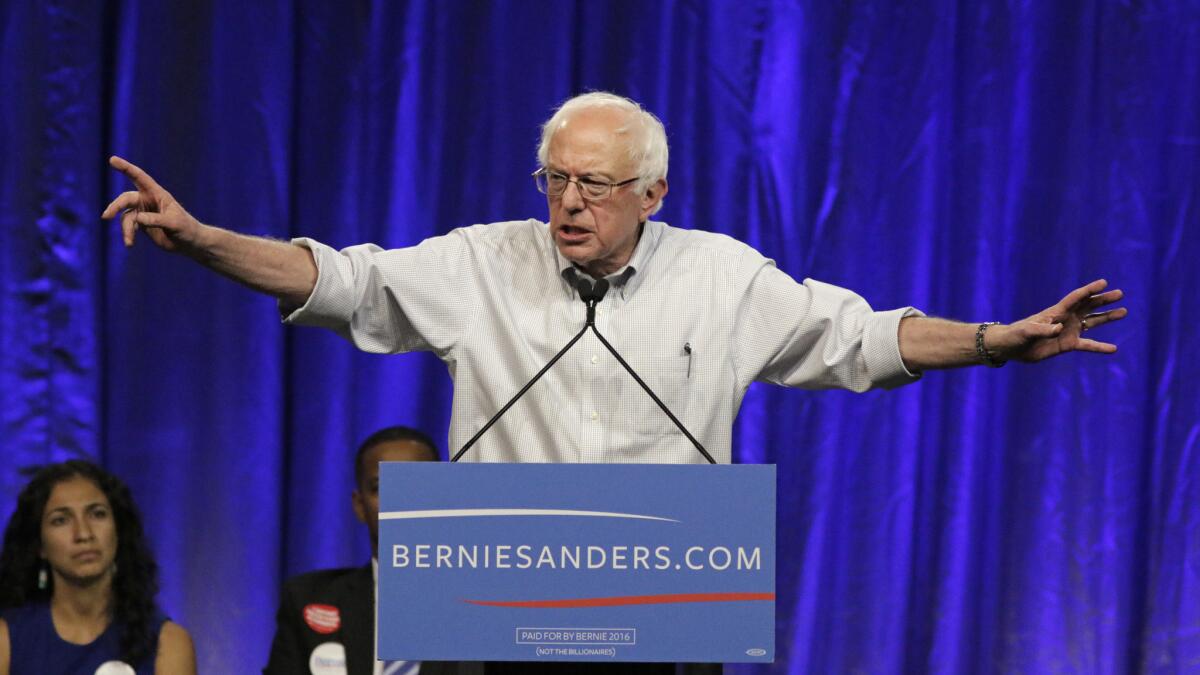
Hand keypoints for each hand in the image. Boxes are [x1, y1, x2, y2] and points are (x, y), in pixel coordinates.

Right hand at [101, 156, 202, 250]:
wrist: (189, 243)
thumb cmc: (186, 229)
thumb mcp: (174, 223)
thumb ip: (156, 220)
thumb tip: (138, 218)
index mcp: (158, 193)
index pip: (139, 177)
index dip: (126, 168)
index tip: (112, 159)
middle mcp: (148, 200)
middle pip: (126, 199)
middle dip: (116, 206)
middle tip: (106, 216)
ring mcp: (143, 212)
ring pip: (126, 216)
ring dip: (126, 229)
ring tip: (129, 242)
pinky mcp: (141, 224)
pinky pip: (128, 227)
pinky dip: (128, 235)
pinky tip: (129, 244)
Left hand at [989, 279, 1127, 361]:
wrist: (1011, 348)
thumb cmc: (1016, 335)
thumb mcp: (1027, 331)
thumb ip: (1043, 330)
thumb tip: (1060, 329)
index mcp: (1056, 311)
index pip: (1076, 298)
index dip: (1089, 290)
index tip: (1103, 282)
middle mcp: (1066, 318)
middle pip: (1088, 306)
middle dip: (1103, 299)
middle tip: (1120, 293)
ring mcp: (1068, 330)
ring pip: (1092, 321)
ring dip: (1107, 317)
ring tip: (1123, 311)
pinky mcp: (1068, 344)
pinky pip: (1088, 345)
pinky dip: (1100, 347)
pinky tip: (1114, 349)